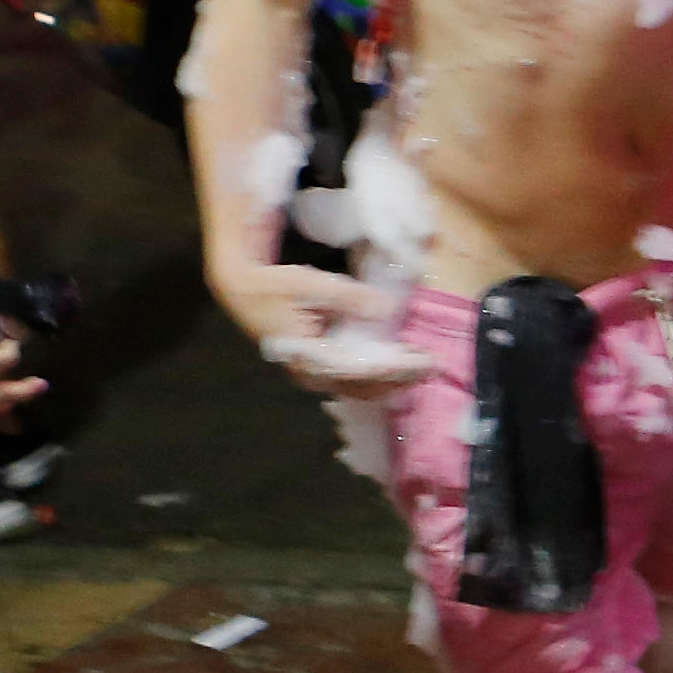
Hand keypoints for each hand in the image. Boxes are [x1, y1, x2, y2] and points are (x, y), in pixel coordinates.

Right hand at [225, 263, 437, 398]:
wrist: (241, 291)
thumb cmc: (273, 287)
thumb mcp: (310, 285)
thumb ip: (349, 297)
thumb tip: (386, 307)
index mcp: (309, 358)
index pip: (360, 370)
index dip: (394, 368)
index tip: (422, 361)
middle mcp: (312, 374)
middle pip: (363, 387)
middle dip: (399, 379)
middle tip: (431, 365)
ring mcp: (313, 373)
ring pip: (359, 386)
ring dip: (391, 378)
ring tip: (421, 366)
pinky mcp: (317, 365)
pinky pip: (352, 377)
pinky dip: (376, 373)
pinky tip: (397, 362)